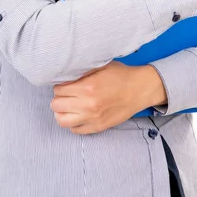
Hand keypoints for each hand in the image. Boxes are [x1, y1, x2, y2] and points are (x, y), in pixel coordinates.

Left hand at [50, 61, 166, 134]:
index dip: (60, 86)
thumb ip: (82, 71)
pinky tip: (78, 114)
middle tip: (66, 94)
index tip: (65, 84)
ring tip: (68, 106)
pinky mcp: (98, 127)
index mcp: (87, 87)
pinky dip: (73, 123)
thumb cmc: (121, 75)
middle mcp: (87, 105)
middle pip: (56, 105)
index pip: (58, 90)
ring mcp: (92, 118)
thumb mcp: (101, 66)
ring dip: (62, 112)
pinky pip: (75, 130)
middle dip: (59, 98)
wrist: (139, 89)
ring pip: (62, 120)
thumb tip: (65, 74)